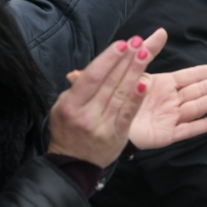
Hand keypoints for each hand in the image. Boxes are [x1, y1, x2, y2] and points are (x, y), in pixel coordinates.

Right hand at [46, 32, 156, 165]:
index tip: (121, 44)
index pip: (92, 76)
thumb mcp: (61, 107)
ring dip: (134, 71)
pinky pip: (128, 113)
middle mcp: (86, 114)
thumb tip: (86, 69)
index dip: (108, 59)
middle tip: (137, 42)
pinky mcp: (117, 135)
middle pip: (109, 82)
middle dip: (125, 60)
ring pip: (120, 94)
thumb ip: (76, 88)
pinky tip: (144, 83)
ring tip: (144, 53)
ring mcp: (102, 125)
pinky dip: (136, 97)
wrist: (73, 164)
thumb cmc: (67, 130)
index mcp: (70, 105)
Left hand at [64, 55, 206, 149]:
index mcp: (164, 85)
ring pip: (199, 106)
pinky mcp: (166, 135)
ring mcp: (170, 118)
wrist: (99, 126)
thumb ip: (140, 54)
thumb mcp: (126, 73)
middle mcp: (171, 100)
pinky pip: (188, 130)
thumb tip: (160, 31)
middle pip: (202, 89)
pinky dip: (204, 124)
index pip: (194, 76)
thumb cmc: (113, 99)